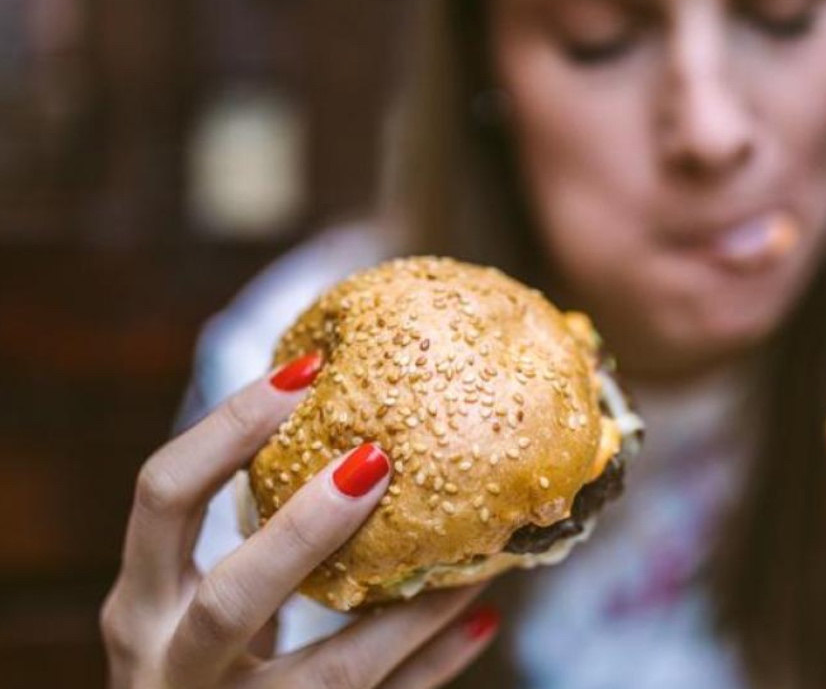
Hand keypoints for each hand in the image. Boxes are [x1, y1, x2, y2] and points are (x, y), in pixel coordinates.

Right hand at [101, 354, 498, 688]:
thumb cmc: (197, 659)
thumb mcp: (191, 598)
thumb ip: (245, 533)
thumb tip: (345, 414)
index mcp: (140, 604)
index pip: (163, 497)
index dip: (226, 429)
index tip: (305, 371)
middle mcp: (171, 664)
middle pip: (232, 598)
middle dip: (304, 530)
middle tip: (377, 460)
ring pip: (332, 670)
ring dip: (410, 611)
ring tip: (474, 560)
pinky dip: (434, 663)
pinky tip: (482, 616)